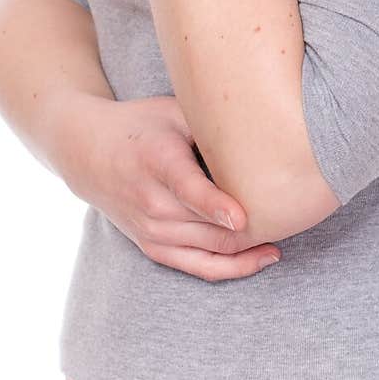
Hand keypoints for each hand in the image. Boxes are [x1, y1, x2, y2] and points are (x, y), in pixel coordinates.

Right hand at [57, 92, 282, 281]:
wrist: (87, 151)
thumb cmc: (141, 126)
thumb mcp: (173, 111)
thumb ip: (212, 126)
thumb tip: (263, 132)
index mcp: (157, 161)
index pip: (188, 190)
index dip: (216, 206)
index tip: (243, 216)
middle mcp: (151, 202)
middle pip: (207, 228)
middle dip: (251, 230)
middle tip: (291, 217)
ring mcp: (150, 230)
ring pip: (208, 251)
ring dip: (247, 249)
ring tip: (283, 237)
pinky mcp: (151, 246)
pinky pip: (197, 267)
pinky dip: (230, 268)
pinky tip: (261, 258)